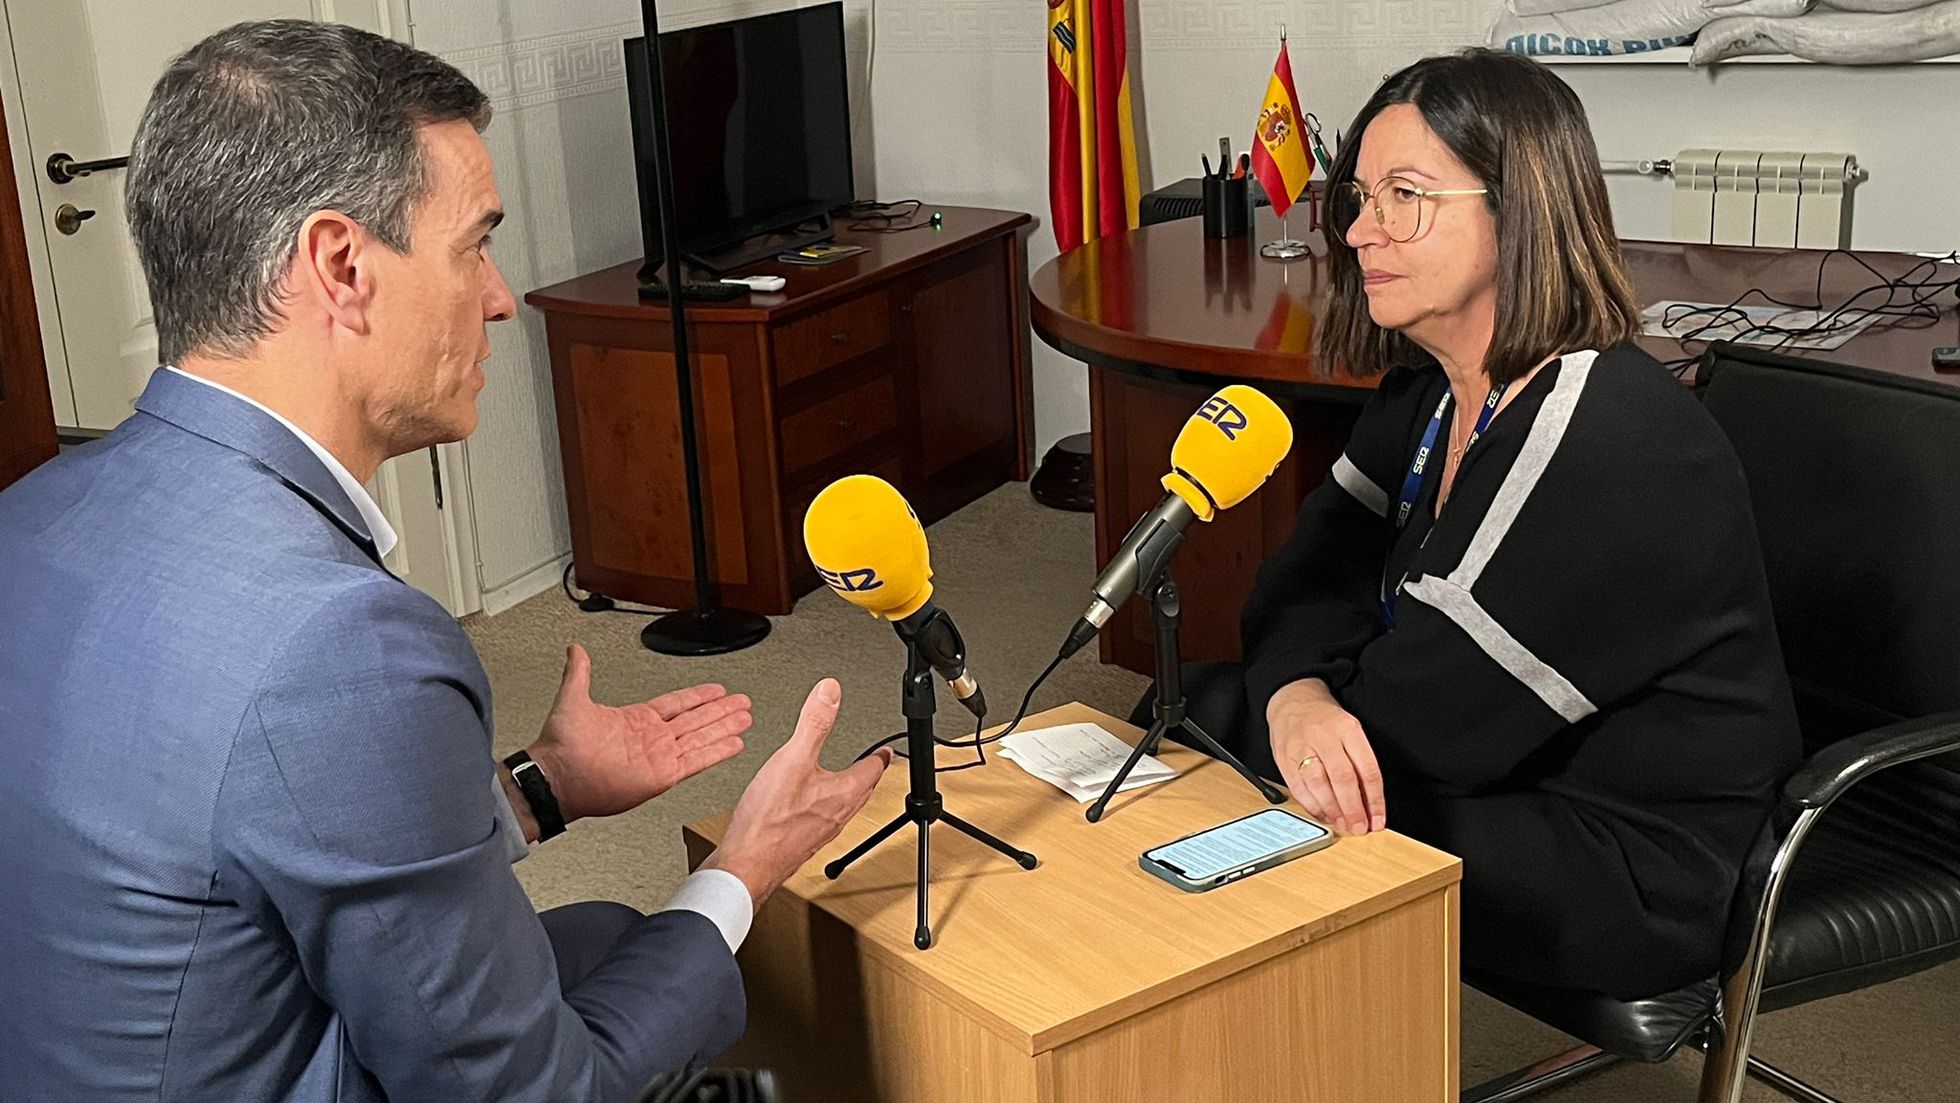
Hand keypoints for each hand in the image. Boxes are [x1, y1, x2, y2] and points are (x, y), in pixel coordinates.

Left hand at [525, 645, 751, 822]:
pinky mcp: (662, 776)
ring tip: (746, 718)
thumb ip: (578, 673)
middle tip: (743, 702)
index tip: (718, 690)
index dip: (699, 696)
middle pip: (696, 719)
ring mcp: (659, 757)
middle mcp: (652, 739)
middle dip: (721, 710)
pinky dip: (717, 751)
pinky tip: (734, 743)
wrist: (557, 779)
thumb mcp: (573, 700)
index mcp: (637, 720)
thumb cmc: (561, 747)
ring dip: (725, 727)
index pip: (677, 704)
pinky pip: (696, 761)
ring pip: (702, 738)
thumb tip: (576, 650)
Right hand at [703, 679, 890, 905]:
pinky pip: (821, 818)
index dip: (881, 756)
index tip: (886, 750)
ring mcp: (821, 831)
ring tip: (843, 780)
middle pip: (862, 790)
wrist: (746, 865)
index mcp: (844, 792)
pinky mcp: (801, 841)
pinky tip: (806, 805)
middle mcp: (838, 814)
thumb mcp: (793, 758)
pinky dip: (822, 805)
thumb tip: (831, 691)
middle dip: (867, 774)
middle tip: (871, 765)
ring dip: (847, 790)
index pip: (874, 770)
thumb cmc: (768, 821)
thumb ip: (814, 723)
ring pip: (843, 806)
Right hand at [1267, 678, 1384, 835]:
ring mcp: (1301, 748)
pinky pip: (1298, 788)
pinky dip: (1312, 806)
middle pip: (1342, 778)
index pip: (1366, 769)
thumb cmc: (1326, 721)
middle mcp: (1324, 737)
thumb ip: (1360, 764)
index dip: (1374, 799)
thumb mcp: (1351, 732)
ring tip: (1343, 824)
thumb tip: (1369, 803)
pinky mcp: (1284, 759)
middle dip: (1353, 808)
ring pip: (1318, 784)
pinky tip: (1323, 814)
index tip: (1377, 819)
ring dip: (1332, 810)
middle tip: (1360, 827)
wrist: (1293, 702)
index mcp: (1347, 729)